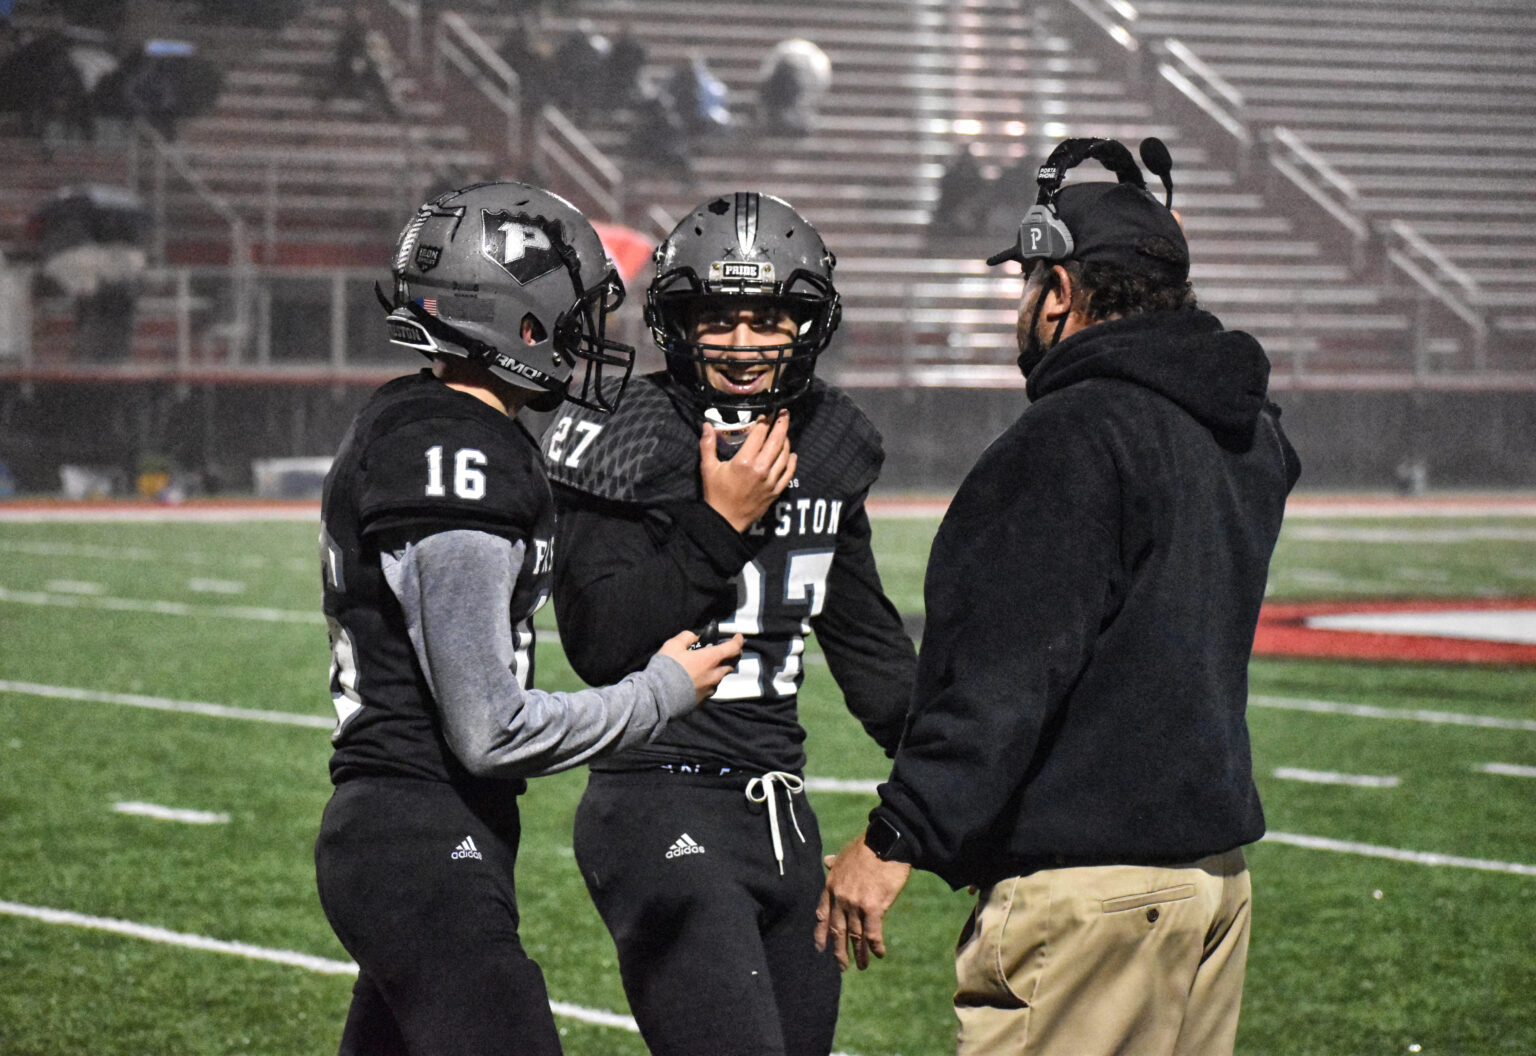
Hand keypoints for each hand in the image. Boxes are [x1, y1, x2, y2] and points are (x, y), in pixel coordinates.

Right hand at [657, 630, 744, 703]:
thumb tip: (694, 636)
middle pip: (731, 664)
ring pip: (721, 677)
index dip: (738, 641)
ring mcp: (710, 689)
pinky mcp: (703, 701)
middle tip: (727, 650)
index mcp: (711, 659)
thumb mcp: (673, 645)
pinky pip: (711, 689)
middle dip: (732, 656)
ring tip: (708, 665)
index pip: (733, 648)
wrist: (659, 698)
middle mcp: (715, 675)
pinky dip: (709, 682)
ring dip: (719, 669)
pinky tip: (698, 680)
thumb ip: (687, 637)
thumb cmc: (667, 669)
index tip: (739, 637)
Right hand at [700, 411, 796, 531]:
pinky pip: (788, 472)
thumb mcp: (708, 468)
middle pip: (777, 440)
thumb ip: (708, 445)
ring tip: (784, 433)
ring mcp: (770, 480)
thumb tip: (706, 425)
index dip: (764, 422)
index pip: (759, 434)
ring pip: (785, 455)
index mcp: (744, 461)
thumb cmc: (715, 494)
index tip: (766, 414)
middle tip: (785, 413)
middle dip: (782, 424)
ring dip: (786, 441)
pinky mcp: (775, 491)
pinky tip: (792, 454)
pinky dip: (792, 461)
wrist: (725, 521)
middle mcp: (761, 468)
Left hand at [815, 834, 911, 970]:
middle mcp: (840, 897)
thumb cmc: (867, 846)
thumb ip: (836, 863)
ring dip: (859, 953)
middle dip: (838, 951)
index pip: (822, 914)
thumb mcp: (845, 854)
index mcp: (832, 885)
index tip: (820, 948)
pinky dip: (875, 946)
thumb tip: (826, 860)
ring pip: (855, 935)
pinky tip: (879, 954)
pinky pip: (872, 933)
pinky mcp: (873, 907)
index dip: (821, 933)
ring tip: (862, 966)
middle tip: (841, 967)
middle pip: (837, 930)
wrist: (885, 841)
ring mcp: (855, 903)